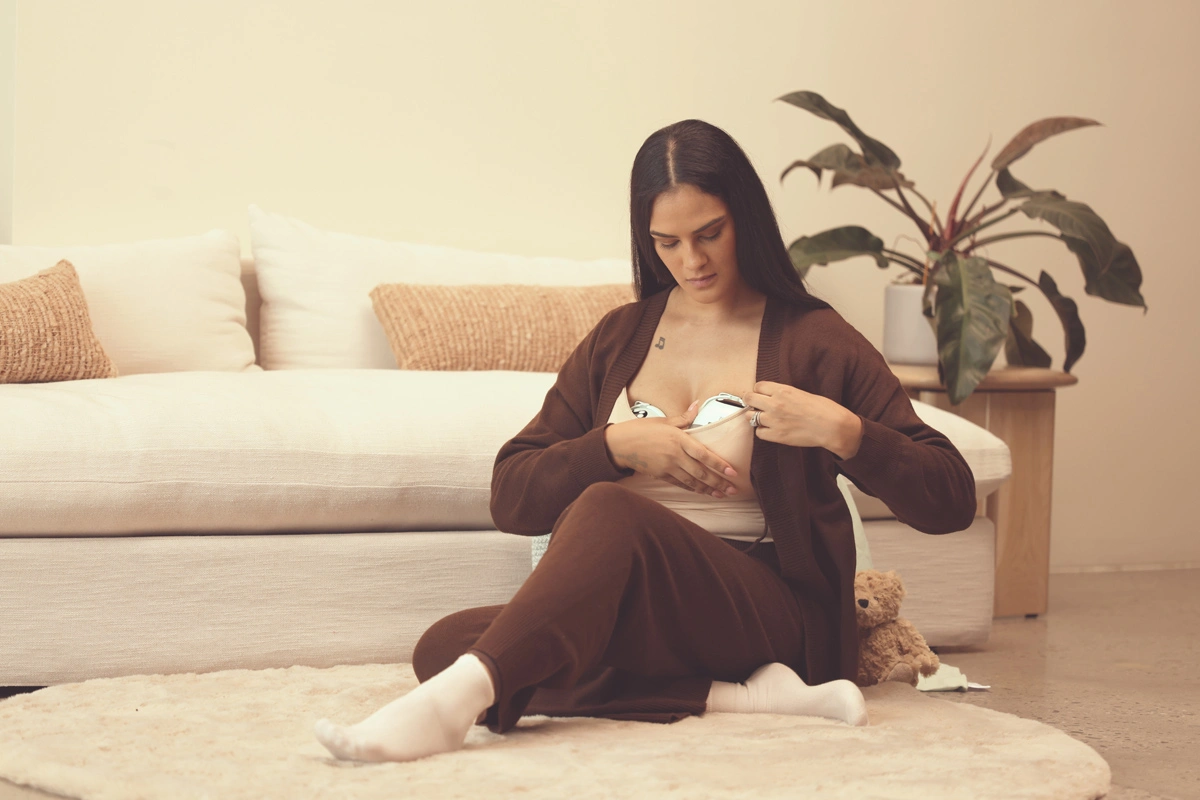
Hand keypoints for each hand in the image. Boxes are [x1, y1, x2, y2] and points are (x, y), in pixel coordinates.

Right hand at [605, 400, 739, 496]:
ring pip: (693, 481)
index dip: (719, 465)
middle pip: (701, 472)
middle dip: (719, 482)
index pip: (703, 454)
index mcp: (678, 439)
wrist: (620, 444)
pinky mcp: (661, 475)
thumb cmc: (641, 429)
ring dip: (709, 489)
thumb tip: (697, 405)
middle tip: (733, 489)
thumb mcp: (664, 421)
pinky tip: (703, 492)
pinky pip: (681, 484)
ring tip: (722, 494)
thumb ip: (683, 417)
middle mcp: (675, 455)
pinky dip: (693, 488)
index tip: (732, 472)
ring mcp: (668, 467)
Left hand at [743, 381, 862, 458]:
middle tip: (755, 404)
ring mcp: (774, 421)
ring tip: (765, 418)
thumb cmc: (823, 408)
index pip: (758, 386)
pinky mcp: (776, 436)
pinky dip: (763, 431)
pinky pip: (759, 433)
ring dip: (755, 416)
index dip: (759, 390)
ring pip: (750, 417)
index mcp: (782, 390)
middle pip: (749, 398)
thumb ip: (783, 393)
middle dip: (751, 400)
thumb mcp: (801, 393)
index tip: (762, 394)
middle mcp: (775, 404)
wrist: (832, 426)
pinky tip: (771, 429)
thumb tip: (771, 395)